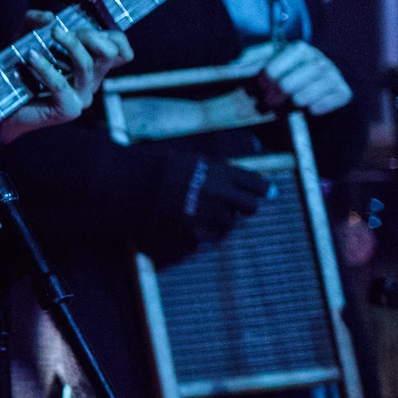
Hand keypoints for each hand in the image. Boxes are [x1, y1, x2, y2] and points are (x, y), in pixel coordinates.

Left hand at [0, 9, 132, 143]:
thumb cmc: (16, 69)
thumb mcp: (24, 38)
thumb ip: (34, 21)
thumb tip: (49, 16)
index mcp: (90, 65)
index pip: (121, 51)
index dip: (113, 37)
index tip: (85, 27)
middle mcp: (90, 81)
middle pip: (107, 53)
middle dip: (87, 35)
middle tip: (58, 30)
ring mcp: (82, 97)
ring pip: (87, 65)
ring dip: (70, 45)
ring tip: (50, 34)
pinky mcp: (68, 110)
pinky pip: (62, 85)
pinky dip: (45, 68)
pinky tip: (30, 56)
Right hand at [143, 152, 270, 258]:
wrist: (129, 185)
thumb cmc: (155, 167)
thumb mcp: (190, 160)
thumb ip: (214, 171)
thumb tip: (231, 179)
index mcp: (222, 172)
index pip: (256, 183)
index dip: (263, 188)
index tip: (268, 193)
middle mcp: (222, 194)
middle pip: (251, 207)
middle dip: (245, 206)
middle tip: (236, 206)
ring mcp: (209, 216)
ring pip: (229, 225)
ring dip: (220, 221)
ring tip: (201, 214)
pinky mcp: (195, 233)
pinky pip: (208, 238)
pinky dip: (202, 234)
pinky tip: (189, 226)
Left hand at [255, 41, 351, 115]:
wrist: (306, 94)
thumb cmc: (282, 77)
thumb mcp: (266, 65)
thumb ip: (253, 60)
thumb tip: (235, 62)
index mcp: (300, 49)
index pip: (292, 54)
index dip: (274, 71)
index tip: (261, 85)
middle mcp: (320, 60)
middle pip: (307, 71)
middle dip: (286, 87)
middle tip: (271, 100)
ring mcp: (334, 75)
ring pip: (321, 85)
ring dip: (302, 97)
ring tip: (290, 103)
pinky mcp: (343, 92)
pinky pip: (336, 97)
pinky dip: (321, 105)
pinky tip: (309, 110)